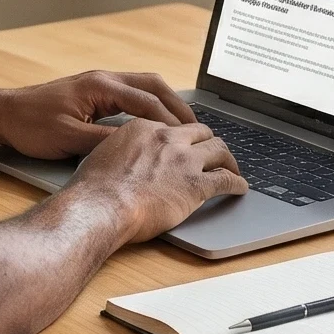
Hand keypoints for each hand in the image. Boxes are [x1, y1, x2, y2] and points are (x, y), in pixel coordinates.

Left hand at [0, 72, 197, 160]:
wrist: (3, 113)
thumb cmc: (30, 125)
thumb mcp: (68, 138)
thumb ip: (105, 141)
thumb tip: (138, 145)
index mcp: (100, 86)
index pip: (147, 102)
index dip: (170, 122)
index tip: (187, 139)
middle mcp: (104, 79)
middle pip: (154, 85)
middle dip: (178, 105)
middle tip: (196, 127)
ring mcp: (100, 82)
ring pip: (146, 85)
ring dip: (167, 102)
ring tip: (184, 124)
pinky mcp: (96, 91)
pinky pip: (134, 92)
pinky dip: (152, 104)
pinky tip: (158, 121)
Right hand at [68, 118, 247, 241]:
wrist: (100, 206)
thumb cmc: (94, 188)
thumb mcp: (104, 153)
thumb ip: (122, 149)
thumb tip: (125, 157)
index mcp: (144, 128)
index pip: (173, 127)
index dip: (182, 139)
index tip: (185, 146)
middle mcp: (168, 138)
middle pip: (201, 133)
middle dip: (209, 143)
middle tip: (214, 153)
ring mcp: (185, 161)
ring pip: (220, 150)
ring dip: (228, 160)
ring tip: (232, 168)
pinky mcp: (196, 185)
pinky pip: (226, 180)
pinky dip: (237, 183)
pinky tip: (240, 188)